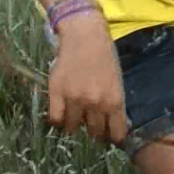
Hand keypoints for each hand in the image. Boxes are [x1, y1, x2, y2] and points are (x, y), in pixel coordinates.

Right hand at [47, 13, 127, 144]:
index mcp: (115, 100)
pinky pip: (56, 118)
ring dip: (75, 125)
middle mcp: (96, 103)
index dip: (113, 137)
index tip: (110, 137)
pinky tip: (61, 114)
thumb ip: (113, 102)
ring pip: (73, 127)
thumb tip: (109, 123)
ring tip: (75, 118)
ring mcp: (75, 99)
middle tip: (91, 125)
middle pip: (94, 131)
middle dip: (94, 131)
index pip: (116, 132)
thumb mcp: (117, 80)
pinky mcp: (57, 93)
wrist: (84, 36)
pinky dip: (58, 120)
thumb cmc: (104, 56)